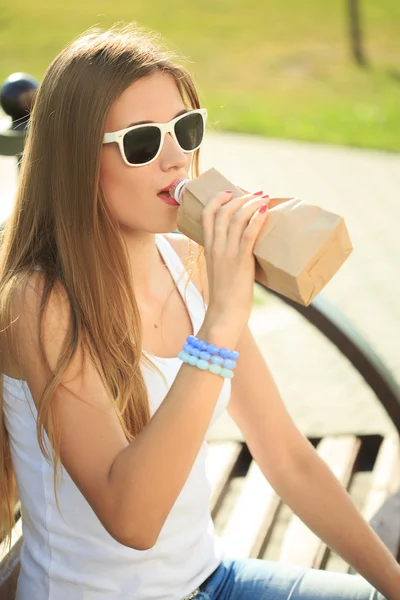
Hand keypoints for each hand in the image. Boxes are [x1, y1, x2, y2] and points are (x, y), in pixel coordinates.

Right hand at [202, 190, 269, 342]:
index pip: (207, 215)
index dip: (217, 199)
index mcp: (209, 248)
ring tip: (263, 199)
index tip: (229, 191)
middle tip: (255, 194)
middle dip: (240, 197)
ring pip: (236, 218)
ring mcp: (227, 253)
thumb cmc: (225, 297)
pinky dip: (257, 219)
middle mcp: (216, 247)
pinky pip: (248, 234)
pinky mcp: (241, 261)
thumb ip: (227, 257)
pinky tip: (265, 211)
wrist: (224, 314)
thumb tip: (245, 249)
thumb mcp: (220, 271)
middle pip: (223, 211)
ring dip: (251, 203)